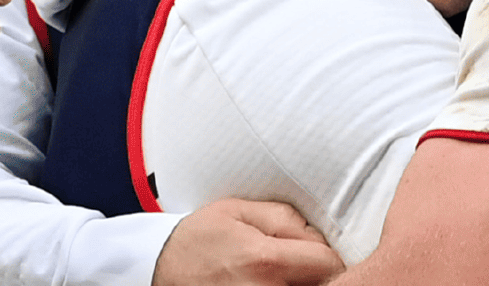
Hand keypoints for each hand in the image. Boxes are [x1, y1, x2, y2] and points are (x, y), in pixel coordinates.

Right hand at [155, 198, 343, 285]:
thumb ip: (285, 218)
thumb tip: (318, 236)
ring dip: (300, 284)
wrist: (158, 269)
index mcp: (265, 260)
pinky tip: (267, 284)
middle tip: (297, 264)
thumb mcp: (238, 211)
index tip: (311, 252)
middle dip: (316, 274)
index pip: (329, 264)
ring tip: (278, 275)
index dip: (326, 254)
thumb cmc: (200, 239)